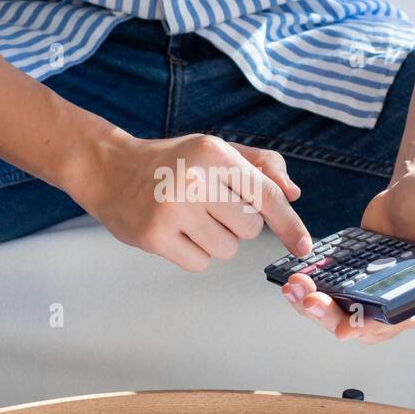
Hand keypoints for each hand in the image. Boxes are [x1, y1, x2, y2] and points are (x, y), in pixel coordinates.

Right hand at [77, 129, 311, 271]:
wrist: (111, 171)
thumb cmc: (173, 162)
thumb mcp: (216, 150)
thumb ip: (260, 167)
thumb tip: (292, 194)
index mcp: (213, 153)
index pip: (265, 195)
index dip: (289, 224)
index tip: (303, 246)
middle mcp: (193, 180)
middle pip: (250, 229)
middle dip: (238, 225)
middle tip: (209, 207)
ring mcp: (171, 210)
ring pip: (227, 250)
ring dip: (216, 241)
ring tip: (191, 218)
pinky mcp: (154, 237)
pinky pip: (200, 263)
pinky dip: (194, 253)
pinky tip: (176, 232)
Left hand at [281, 164, 414, 343]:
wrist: (412, 188)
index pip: (402, 320)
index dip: (373, 327)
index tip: (345, 328)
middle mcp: (405, 303)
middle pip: (367, 325)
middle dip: (333, 318)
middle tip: (306, 300)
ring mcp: (378, 296)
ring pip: (344, 317)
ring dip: (316, 310)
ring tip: (293, 289)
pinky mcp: (357, 284)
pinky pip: (333, 298)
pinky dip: (311, 296)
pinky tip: (293, 282)